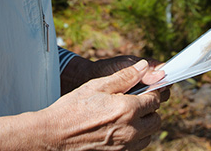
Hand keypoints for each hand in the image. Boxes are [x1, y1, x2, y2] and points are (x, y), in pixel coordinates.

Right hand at [45, 59, 164, 149]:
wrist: (54, 135)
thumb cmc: (73, 108)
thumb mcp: (98, 86)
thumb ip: (125, 76)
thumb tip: (144, 67)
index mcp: (127, 110)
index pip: (155, 100)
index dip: (152, 92)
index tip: (146, 89)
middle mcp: (130, 130)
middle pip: (156, 120)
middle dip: (150, 109)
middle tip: (137, 102)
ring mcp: (125, 146)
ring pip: (148, 135)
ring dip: (144, 125)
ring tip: (128, 115)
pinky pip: (137, 146)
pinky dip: (135, 137)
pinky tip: (121, 128)